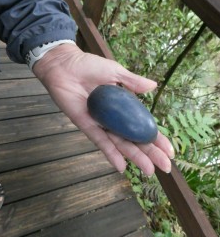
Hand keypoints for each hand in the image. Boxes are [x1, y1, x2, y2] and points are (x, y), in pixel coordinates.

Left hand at [33, 44, 173, 175]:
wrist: (65, 65)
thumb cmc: (89, 66)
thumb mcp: (115, 72)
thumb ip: (133, 82)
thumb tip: (154, 86)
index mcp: (124, 106)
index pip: (143, 126)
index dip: (157, 138)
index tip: (170, 151)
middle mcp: (115, 119)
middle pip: (135, 139)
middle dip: (151, 153)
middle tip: (165, 168)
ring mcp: (102, 124)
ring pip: (121, 144)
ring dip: (135, 158)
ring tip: (149, 171)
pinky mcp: (87, 126)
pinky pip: (101, 142)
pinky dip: (111, 154)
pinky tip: (122, 167)